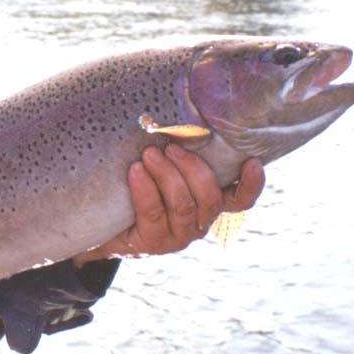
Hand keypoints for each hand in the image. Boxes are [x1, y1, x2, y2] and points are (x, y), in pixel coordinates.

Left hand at [73, 144, 264, 266]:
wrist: (102, 219)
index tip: (251, 161)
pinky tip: (135, 171)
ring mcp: (178, 235)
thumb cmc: (135, 183)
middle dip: (193, 169)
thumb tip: (179, 110)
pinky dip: (145, 189)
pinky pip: (153, 213)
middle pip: (210, 198)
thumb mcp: (161, 165)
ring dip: (167, 176)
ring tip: (149, 155)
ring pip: (184, 206)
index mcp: (208, 203)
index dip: (251, 184)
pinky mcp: (154, 242)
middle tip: (171, 147)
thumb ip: (176, 150)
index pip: (239, 199)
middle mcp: (200, 222)